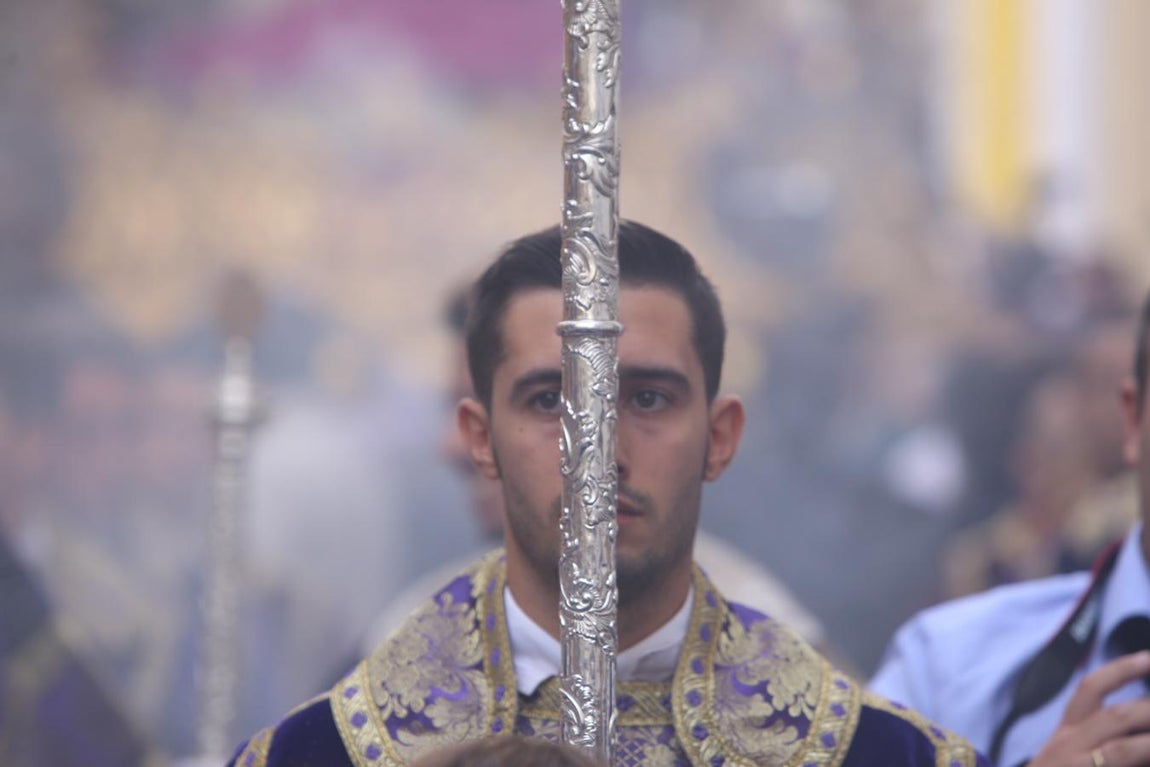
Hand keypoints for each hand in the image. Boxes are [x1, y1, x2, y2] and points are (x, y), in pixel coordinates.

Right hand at [1030, 651, 1149, 766]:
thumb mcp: (1067, 758)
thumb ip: (1098, 742)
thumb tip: (1133, 731)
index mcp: (1067, 734)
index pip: (1092, 690)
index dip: (1122, 671)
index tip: (1148, 658)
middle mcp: (1070, 746)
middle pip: (1114, 715)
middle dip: (1148, 707)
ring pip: (1122, 750)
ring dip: (1148, 738)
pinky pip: (1121, 766)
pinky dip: (1141, 760)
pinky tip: (1149, 759)